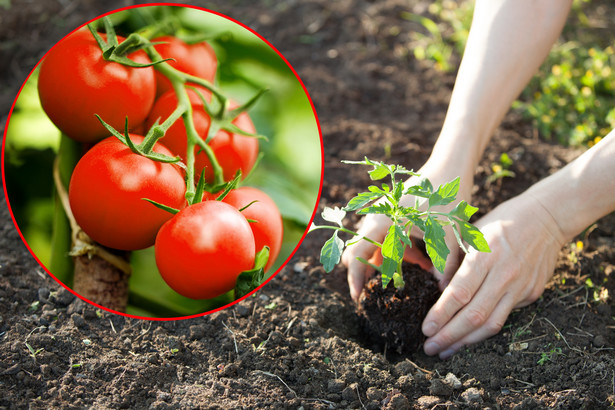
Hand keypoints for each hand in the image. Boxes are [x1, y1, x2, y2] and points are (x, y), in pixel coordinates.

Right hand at [341, 163, 472, 300]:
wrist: (452, 165)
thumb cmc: (446, 197)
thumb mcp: (446, 234)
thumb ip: (443, 265)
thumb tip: (444, 293)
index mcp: (381, 222)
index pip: (356, 256)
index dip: (355, 279)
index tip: (358, 299)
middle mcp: (377, 218)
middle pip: (361, 252)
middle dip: (369, 274)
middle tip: (380, 295)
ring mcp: (384, 215)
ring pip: (376, 247)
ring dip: (390, 264)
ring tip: (411, 277)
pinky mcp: (394, 215)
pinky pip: (389, 239)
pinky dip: (400, 253)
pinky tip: (424, 261)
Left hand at [421, 192, 565, 358]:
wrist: (547, 217)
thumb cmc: (501, 221)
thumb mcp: (472, 232)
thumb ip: (455, 261)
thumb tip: (440, 289)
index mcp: (485, 255)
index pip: (460, 293)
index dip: (441, 314)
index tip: (426, 329)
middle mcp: (504, 274)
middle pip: (474, 315)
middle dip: (449, 335)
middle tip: (430, 348)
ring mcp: (520, 286)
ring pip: (491, 324)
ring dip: (466, 341)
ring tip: (446, 351)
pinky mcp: (531, 294)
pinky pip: (504, 317)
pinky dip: (484, 330)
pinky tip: (468, 337)